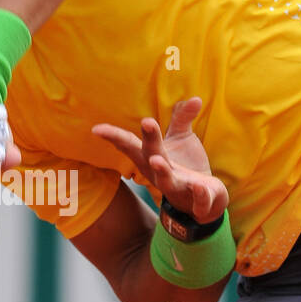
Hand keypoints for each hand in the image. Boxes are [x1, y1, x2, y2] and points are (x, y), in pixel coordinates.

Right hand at [92, 97, 228, 223]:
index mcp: (152, 158)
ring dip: (162, 170)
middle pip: (151, 156)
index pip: (131, 145)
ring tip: (157, 160)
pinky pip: (200, 200)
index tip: (96, 129)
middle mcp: (159, 174)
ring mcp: (178, 188)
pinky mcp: (199, 201)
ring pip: (167, 181)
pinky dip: (201, 195)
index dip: (114, 137)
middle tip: (147, 120)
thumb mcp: (181, 139)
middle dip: (149, 140)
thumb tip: (195, 98)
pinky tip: (201, 186)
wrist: (204, 203)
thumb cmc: (185, 166)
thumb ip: (183, 118)